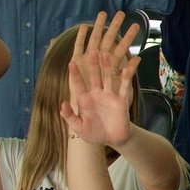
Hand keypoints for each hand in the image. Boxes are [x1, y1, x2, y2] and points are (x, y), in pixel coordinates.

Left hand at [58, 14, 140, 147]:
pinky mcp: (121, 99)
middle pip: (94, 76)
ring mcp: (109, 95)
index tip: (71, 63)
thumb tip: (62, 104)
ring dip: (107, 66)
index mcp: (85, 99)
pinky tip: (128, 66)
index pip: (78, 84)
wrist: (112, 139)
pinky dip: (126, 76)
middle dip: (93, 64)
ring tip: (106, 53)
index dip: (75, 74)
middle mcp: (97, 93)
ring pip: (108, 77)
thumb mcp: (79, 127)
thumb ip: (70, 117)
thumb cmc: (94, 133)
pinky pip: (123, 86)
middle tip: (92, 51)